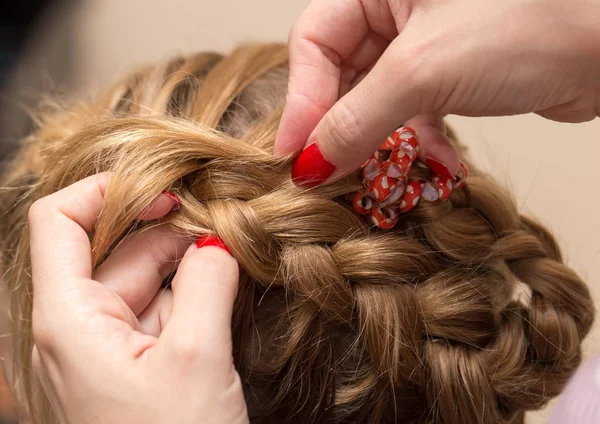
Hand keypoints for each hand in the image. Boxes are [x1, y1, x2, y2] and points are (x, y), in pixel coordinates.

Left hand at [28, 173, 247, 423]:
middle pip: (116, 251)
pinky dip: (187, 301)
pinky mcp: (127, 371)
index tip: (166, 191)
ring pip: (141, 284)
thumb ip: (207, 282)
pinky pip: (153, 317)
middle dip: (171, 235)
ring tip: (233, 261)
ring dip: (186, 269)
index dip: (109, 191)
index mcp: (66, 321)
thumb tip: (218, 242)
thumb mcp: (197, 358)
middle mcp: (73, 332)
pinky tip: (222, 297)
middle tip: (227, 229)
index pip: (59, 221)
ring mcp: (100, 353)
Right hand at [276, 0, 599, 185]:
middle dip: (340, 127)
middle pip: (341, 73)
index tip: (294, 155)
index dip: (302, 100)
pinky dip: (416, 140)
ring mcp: (424, 38)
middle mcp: (396, 4)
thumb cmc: (532, 22)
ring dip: (378, 140)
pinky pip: (411, 110)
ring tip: (383, 174)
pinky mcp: (451, 69)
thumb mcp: (425, 71)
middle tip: (332, 175)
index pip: (315, 41)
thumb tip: (311, 164)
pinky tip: (432, 161)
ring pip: (375, 97)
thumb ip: (357, 119)